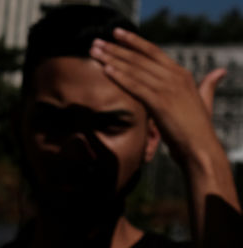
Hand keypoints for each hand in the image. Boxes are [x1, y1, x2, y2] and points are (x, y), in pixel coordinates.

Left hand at [89, 28, 225, 162]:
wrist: (200, 148)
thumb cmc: (197, 128)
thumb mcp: (203, 100)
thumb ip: (207, 85)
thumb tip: (219, 72)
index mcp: (182, 74)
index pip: (153, 52)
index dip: (133, 42)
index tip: (116, 34)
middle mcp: (175, 77)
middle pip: (140, 57)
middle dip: (116, 49)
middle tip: (96, 43)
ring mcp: (168, 88)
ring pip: (135, 69)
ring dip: (112, 59)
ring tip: (95, 52)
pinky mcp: (160, 102)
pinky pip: (135, 86)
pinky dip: (120, 77)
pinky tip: (105, 70)